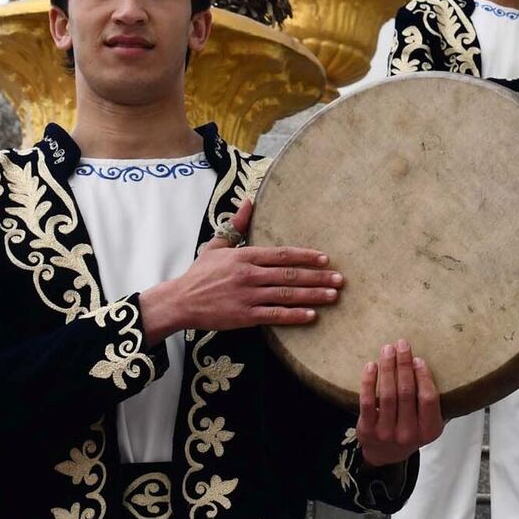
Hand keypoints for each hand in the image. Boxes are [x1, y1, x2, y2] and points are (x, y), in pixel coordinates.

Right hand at [139, 198, 340, 340]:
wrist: (179, 301)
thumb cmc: (200, 274)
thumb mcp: (216, 245)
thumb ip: (236, 226)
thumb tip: (248, 202)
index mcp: (244, 256)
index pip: (282, 254)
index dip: (306, 256)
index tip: (326, 258)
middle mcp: (248, 274)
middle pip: (290, 274)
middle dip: (317, 276)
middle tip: (340, 279)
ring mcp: (247, 296)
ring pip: (286, 295)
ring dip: (312, 295)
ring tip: (333, 295)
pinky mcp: (243, 316)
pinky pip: (274, 315)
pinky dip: (294, 316)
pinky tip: (312, 315)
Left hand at [357, 340, 443, 466]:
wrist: (385, 454)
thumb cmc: (411, 430)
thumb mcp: (429, 423)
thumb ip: (433, 403)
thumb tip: (434, 367)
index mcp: (429, 430)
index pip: (428, 399)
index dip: (423, 376)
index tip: (418, 359)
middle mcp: (408, 433)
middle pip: (406, 392)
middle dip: (403, 365)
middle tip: (402, 344)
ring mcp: (386, 433)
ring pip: (387, 394)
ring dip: (387, 368)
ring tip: (387, 350)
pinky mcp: (367, 430)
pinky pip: (367, 401)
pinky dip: (369, 381)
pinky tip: (371, 366)